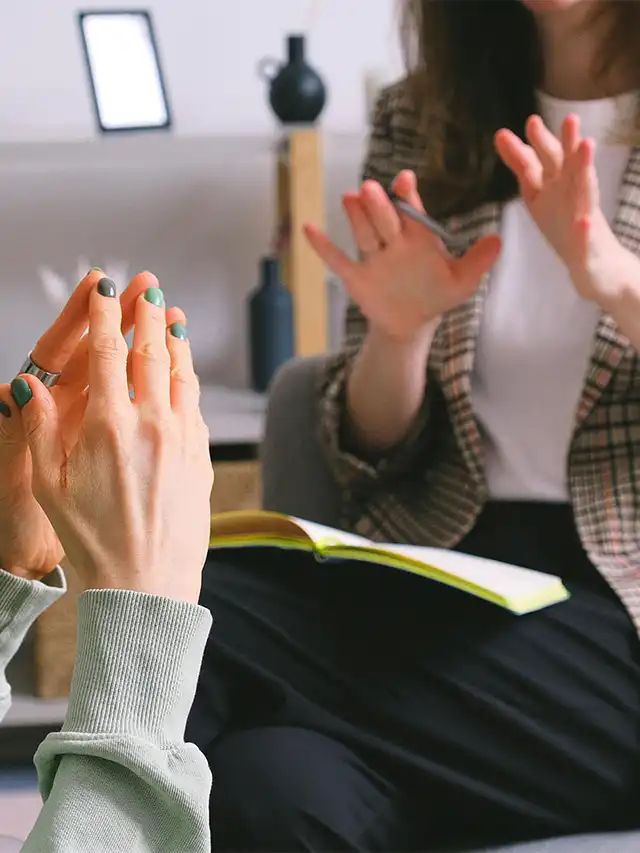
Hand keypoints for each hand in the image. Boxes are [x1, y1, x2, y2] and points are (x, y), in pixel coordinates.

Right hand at [12, 281, 211, 603]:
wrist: (147, 584)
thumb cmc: (93, 541)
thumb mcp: (49, 488)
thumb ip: (39, 429)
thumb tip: (25, 384)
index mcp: (109, 427)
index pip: (107, 353)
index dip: (106, 314)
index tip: (106, 288)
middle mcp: (152, 425)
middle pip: (152, 354)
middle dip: (149, 315)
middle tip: (149, 288)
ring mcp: (184, 440)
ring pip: (183, 375)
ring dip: (177, 341)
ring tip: (173, 318)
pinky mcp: (202, 457)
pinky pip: (197, 405)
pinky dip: (190, 379)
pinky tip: (186, 372)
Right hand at [304, 170, 501, 342]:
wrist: (413, 321)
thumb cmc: (437, 294)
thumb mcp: (462, 281)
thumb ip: (477, 261)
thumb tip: (499, 242)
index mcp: (418, 236)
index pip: (411, 211)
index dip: (407, 196)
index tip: (404, 180)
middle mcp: (393, 241)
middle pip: (384, 219)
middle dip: (379, 205)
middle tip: (373, 189)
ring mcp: (373, 258)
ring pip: (363, 234)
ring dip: (356, 217)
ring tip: (350, 198)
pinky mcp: (356, 277)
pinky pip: (337, 260)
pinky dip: (323, 247)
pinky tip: (308, 229)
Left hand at [495, 114, 627, 305]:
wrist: (597, 266)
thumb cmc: (568, 227)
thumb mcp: (540, 196)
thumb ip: (526, 169)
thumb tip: (504, 138)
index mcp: (554, 188)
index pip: (537, 165)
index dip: (525, 148)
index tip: (510, 131)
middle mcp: (570, 195)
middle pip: (562, 166)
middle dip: (556, 143)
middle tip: (548, 121)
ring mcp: (583, 216)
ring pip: (585, 189)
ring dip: (585, 168)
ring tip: (586, 145)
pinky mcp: (590, 243)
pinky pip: (587, 237)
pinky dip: (585, 229)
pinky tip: (584, 222)